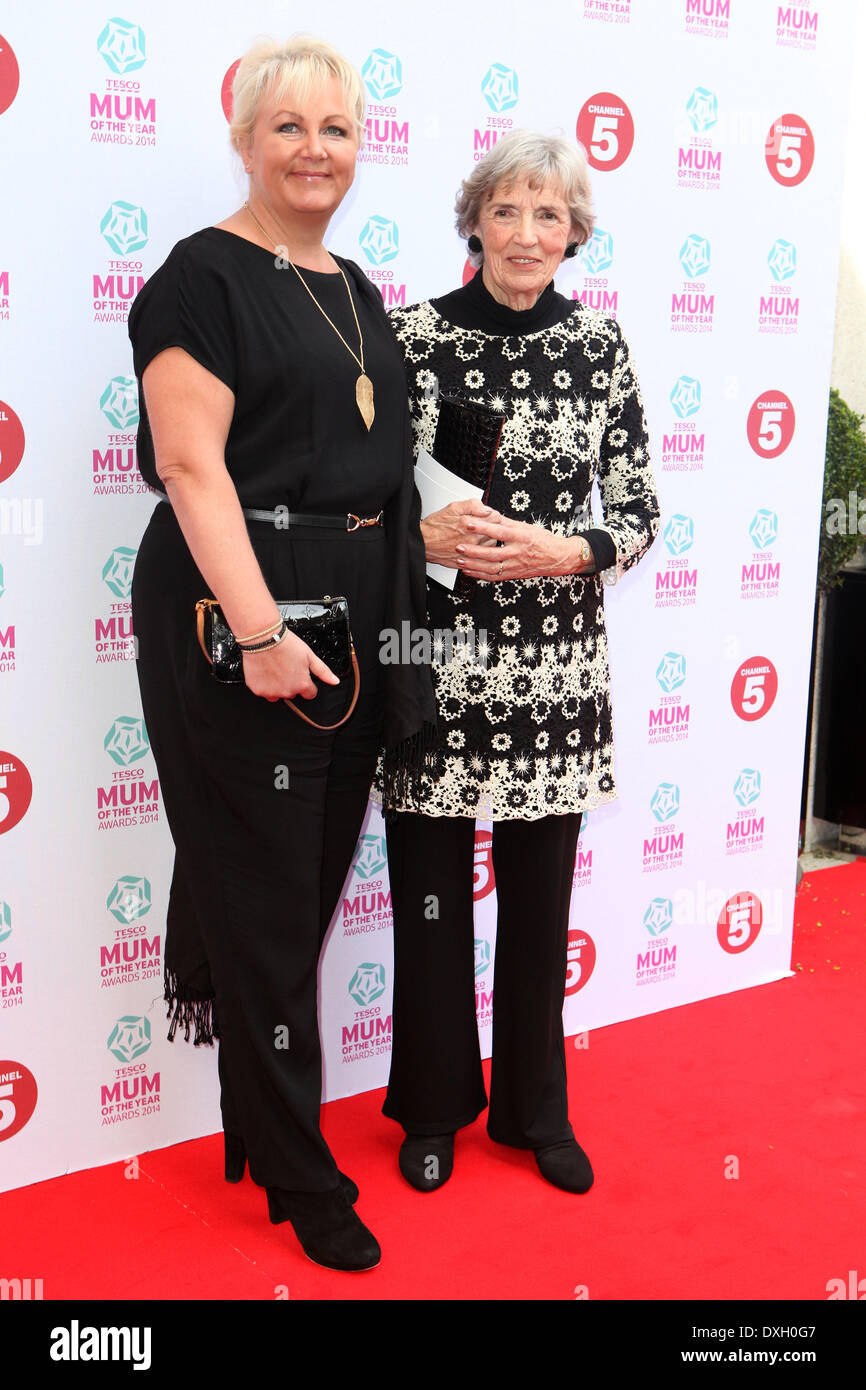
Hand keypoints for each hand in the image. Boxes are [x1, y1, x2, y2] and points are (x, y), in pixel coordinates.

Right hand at [241, 630, 339, 701]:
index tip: (301, 675)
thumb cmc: (285, 643)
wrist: (262, 637)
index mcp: (302, 684)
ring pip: (277, 694)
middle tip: (286, 667)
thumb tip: (334, 681)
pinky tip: (265, 670)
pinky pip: (263, 692)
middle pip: (292, 693)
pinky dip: (264, 684)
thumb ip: (323, 671)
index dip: (307, 684)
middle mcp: (287, 691)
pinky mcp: (258, 690)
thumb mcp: (309, 655)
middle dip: (291, 683)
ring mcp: (272, 692)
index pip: (310, 693)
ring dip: (277, 686)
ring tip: (274, 668)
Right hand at [420, 498, 501, 568]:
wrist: (423, 543)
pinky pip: (484, 557)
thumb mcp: (452, 508)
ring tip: (480, 535)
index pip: (496, 518)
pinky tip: (477, 547)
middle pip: (497, 532)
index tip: (489, 515)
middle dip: (493, 527)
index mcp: (471, 524)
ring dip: (489, 539)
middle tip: (486, 525)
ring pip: (492, 545)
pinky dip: (483, 552)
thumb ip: (472, 505)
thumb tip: (486, 508)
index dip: (493, 514)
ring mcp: (472, 552)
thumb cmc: (435, 526)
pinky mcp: (469, 561)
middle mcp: (474, 539)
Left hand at [457, 516, 593, 580]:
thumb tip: (489, 513)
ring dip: (474, 565)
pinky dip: (480, 575)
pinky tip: (469, 571)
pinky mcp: (513, 575)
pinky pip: (494, 576)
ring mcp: (516, 566)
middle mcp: (518, 553)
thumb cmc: (543, 541)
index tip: (469, 523)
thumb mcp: (526, 527)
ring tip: (460, 560)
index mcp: (522, 538)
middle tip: (459, 546)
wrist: (558, 558)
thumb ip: (506, 522)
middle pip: (493, 553)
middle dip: (474, 551)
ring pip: (492, 568)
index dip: (484, 528)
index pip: (500, 532)